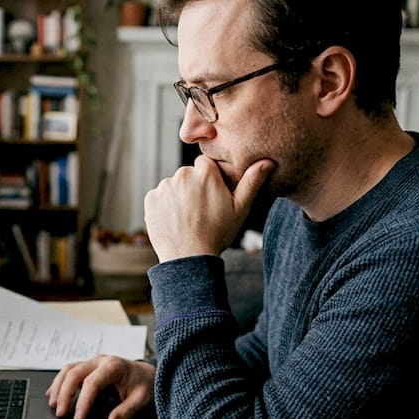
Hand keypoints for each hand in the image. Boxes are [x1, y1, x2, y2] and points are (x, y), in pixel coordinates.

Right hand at [46, 355, 153, 418]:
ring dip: (58, 387)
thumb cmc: (144, 384)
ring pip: (68, 369)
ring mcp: (93, 362)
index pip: (92, 382)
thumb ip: (127, 411)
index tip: (78, 418)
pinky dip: (59, 382)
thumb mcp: (141, 399)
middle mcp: (101, 360)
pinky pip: (69, 371)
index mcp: (114, 366)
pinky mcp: (88, 366)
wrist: (145, 373)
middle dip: (65, 394)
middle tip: (61, 414)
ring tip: (53, 405)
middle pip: (75, 373)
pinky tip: (52, 394)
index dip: (83, 401)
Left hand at [144, 156, 272, 259]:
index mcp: (205, 172)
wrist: (189, 258)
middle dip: (193, 187)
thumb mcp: (240, 208)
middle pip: (188, 175)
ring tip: (187, 218)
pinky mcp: (150, 199)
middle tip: (200, 211)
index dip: (210, 180)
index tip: (212, 196)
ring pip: (173, 186)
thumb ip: (252, 182)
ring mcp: (164, 186)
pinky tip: (174, 221)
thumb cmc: (218, 233)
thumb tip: (268, 161)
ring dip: (178, 197)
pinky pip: (159, 198)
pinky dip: (164, 207)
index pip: (205, 165)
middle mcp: (182, 174)